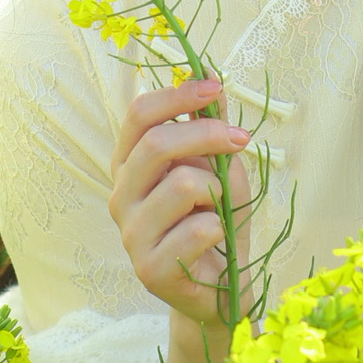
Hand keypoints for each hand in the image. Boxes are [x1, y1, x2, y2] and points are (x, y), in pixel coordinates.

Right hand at [108, 79, 252, 334]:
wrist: (224, 288)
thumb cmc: (218, 222)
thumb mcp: (220, 167)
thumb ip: (210, 126)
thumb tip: (210, 74)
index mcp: (131, 166)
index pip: (138, 115)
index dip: (176, 95)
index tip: (214, 87)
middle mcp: (121, 196)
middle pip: (156, 144)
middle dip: (207, 134)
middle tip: (241, 140)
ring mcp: (131, 235)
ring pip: (183, 186)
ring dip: (218, 192)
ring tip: (221, 210)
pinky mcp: (150, 270)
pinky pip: (198, 231)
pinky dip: (221, 229)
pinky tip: (217, 242)